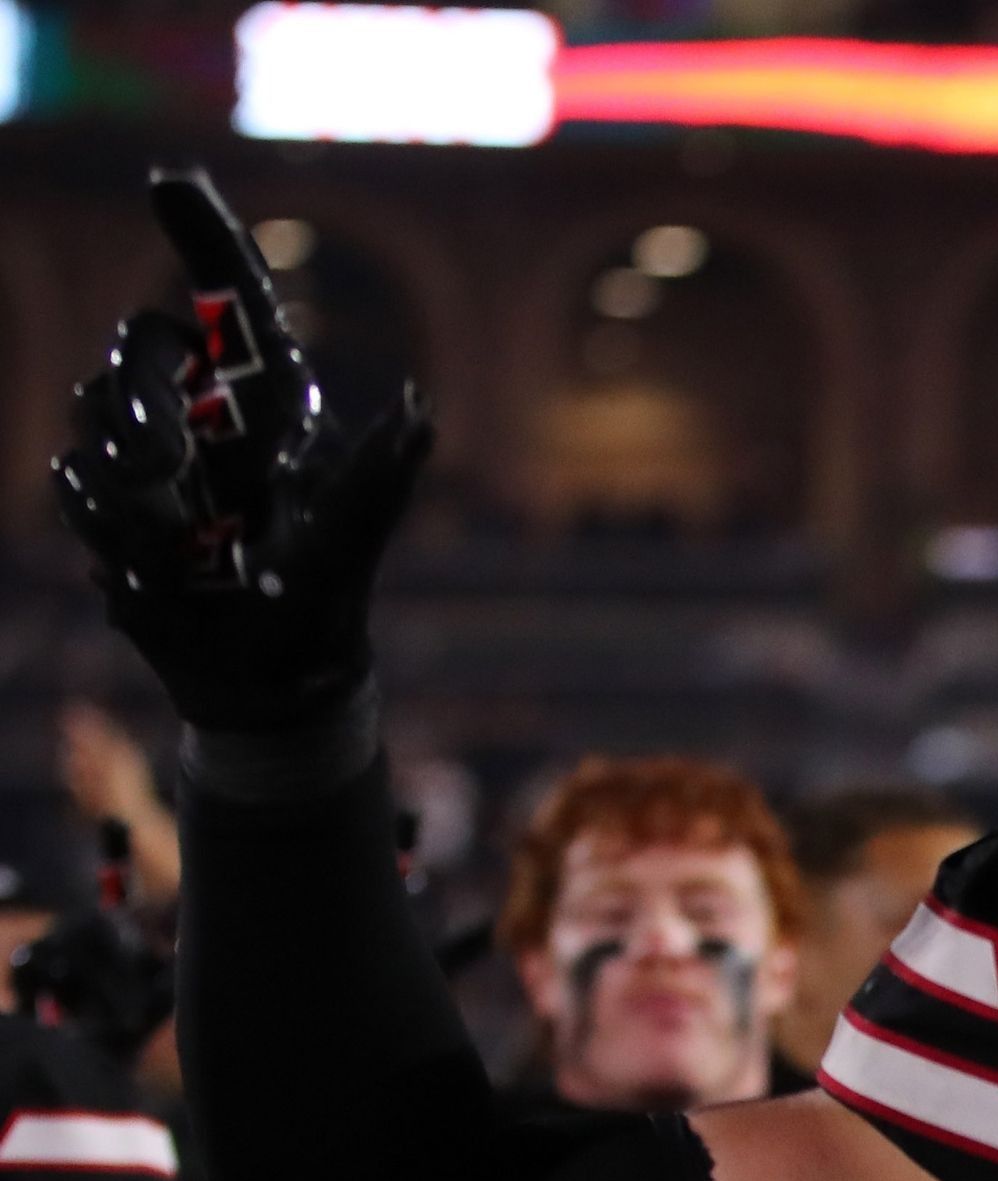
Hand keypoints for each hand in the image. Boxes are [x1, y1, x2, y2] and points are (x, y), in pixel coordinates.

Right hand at [52, 168, 430, 735]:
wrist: (264, 682)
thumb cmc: (318, 606)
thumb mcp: (348, 544)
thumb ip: (379, 477)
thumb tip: (422, 411)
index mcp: (267, 405)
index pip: (231, 297)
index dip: (203, 234)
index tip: (169, 180)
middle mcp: (204, 412)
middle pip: (139, 351)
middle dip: (143, 406)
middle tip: (170, 474)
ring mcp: (147, 450)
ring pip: (94, 415)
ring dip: (135, 490)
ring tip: (190, 550)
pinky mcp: (105, 495)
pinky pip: (74, 479)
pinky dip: (109, 527)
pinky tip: (155, 569)